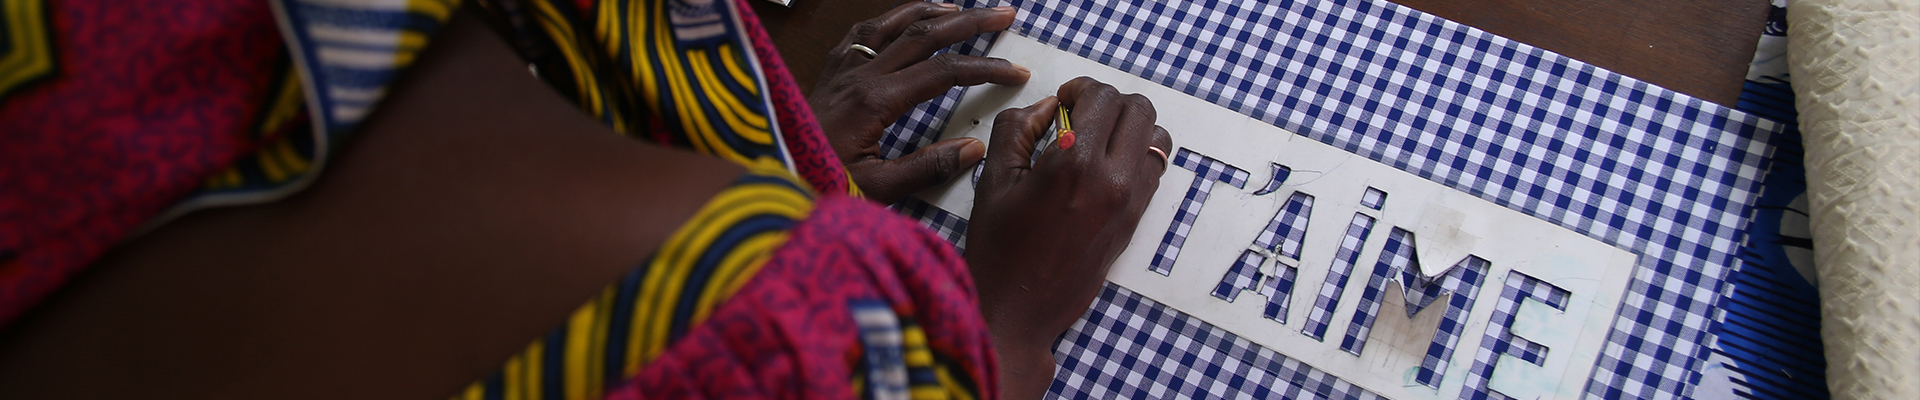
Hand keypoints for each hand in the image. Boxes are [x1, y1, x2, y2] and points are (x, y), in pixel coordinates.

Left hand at [808, 2, 1030, 203]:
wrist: (770, 176)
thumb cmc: (818, 184)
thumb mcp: (876, 189)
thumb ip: (926, 168)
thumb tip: (975, 149)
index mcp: (875, 101)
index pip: (943, 72)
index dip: (984, 68)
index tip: (1015, 72)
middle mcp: (860, 74)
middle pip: (924, 33)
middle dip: (970, 21)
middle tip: (1005, 14)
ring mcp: (842, 67)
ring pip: (893, 23)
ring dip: (932, 10)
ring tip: (963, 8)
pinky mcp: (830, 71)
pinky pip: (863, 30)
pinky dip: (891, 18)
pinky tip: (904, 18)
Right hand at [964, 77, 1172, 398]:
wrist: (1019, 309)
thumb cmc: (999, 249)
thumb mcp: (993, 180)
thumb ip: (1016, 128)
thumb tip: (1047, 108)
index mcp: (1074, 164)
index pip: (1103, 97)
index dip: (1082, 88)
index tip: (1064, 99)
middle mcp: (1112, 180)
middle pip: (1139, 110)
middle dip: (1110, 103)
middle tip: (1080, 115)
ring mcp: (1130, 203)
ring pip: (1156, 137)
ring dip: (1130, 127)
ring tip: (1097, 140)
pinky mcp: (1135, 222)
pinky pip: (1154, 170)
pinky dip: (1137, 155)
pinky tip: (1105, 166)